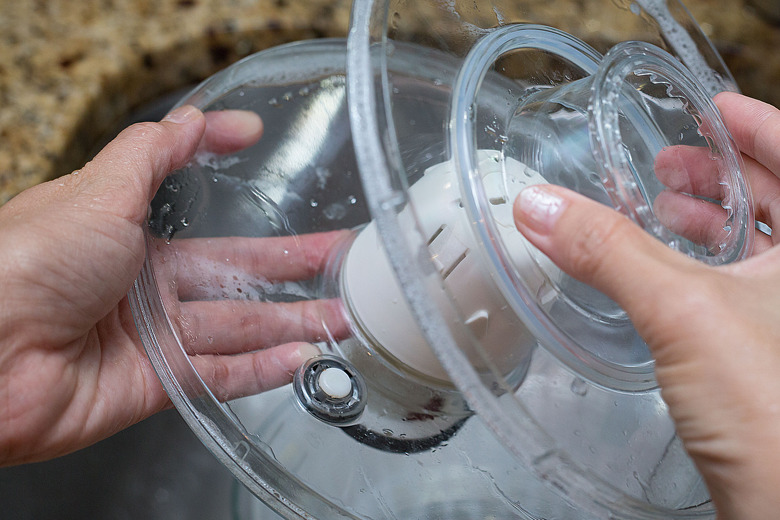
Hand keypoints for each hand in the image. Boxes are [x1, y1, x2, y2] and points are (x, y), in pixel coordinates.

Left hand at [0, 107, 341, 465]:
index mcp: (126, 236)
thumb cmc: (27, 262)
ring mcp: (152, 338)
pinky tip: (302, 360)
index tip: (264, 153)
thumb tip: (196, 119)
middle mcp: (143, 287)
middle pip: (235, 277)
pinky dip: (263, 371)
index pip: (199, 213)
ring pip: (238, 328)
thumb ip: (153, 155)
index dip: (236, 189)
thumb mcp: (98, 189)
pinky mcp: (154, 386)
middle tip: (341, 263)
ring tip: (342, 317)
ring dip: (292, 323)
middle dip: (290, 270)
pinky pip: (219, 376)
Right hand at [513, 91, 779, 518]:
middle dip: (724, 175)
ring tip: (661, 211)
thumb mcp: (684, 312)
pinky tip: (664, 279)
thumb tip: (540, 208)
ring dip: (713, 225)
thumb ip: (608, 252)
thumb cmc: (777, 417)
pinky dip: (706, 274)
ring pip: (765, 251)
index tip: (713, 109)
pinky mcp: (774, 359)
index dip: (758, 125)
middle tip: (671, 163)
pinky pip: (746, 294)